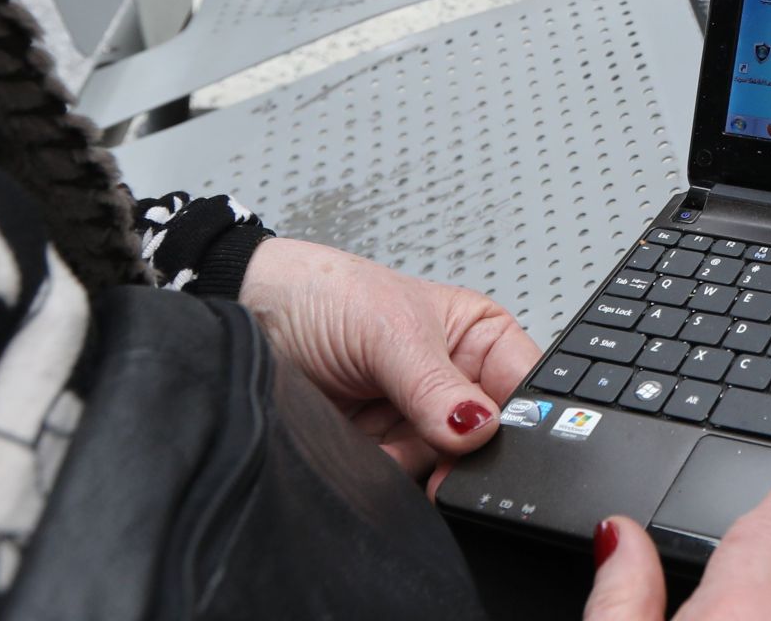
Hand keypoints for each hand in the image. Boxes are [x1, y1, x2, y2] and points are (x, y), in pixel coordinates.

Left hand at [238, 238, 540, 489]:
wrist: (246, 318)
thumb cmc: (324, 294)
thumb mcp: (392, 332)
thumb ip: (437, 386)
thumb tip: (479, 428)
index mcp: (478, 338)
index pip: (524, 385)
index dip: (522, 414)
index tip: (498, 434)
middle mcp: (455, 381)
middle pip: (489, 436)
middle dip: (466, 447)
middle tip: (445, 450)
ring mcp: (417, 418)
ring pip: (445, 464)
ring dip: (417, 459)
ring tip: (385, 435)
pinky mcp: (381, 448)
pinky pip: (401, 477)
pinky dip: (386, 473)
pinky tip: (367, 448)